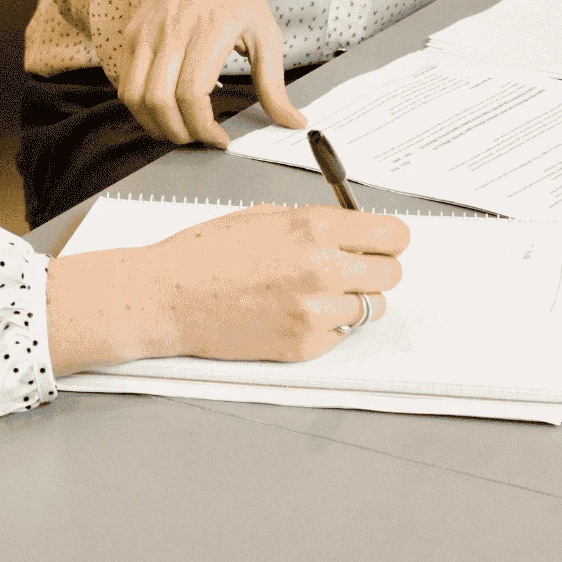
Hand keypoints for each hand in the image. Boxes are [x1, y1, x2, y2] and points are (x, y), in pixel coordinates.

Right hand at [45, 205, 409, 373]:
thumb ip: (316, 223)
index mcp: (316, 227)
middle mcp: (324, 268)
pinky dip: (329, 326)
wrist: (167, 297)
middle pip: (392, 274)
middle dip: (375, 269)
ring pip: (372, 308)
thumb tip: (355, 230)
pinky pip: (342, 335)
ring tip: (318, 293)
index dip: (389, 239)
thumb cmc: (206, 253)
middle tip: (351, 268)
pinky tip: (296, 312)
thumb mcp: (266, 216)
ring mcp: (315, 312)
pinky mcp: (304, 345)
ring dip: (354, 300)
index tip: (382, 243)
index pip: (393, 235)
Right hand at [119, 0, 307, 147]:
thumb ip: (274, 83)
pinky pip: (126, 83)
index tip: (220, 139)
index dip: (202, 126)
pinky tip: (164, 111)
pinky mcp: (131, 36)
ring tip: (180, 131)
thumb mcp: (265, 32)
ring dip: (154, 125)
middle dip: (179, 133)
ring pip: (134, 96)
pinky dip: (141, 108)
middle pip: (159, 100)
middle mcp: (171, 32)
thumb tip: (293, 122)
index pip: (191, 92)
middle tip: (199, 139)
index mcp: (209, 30)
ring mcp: (146, 34)